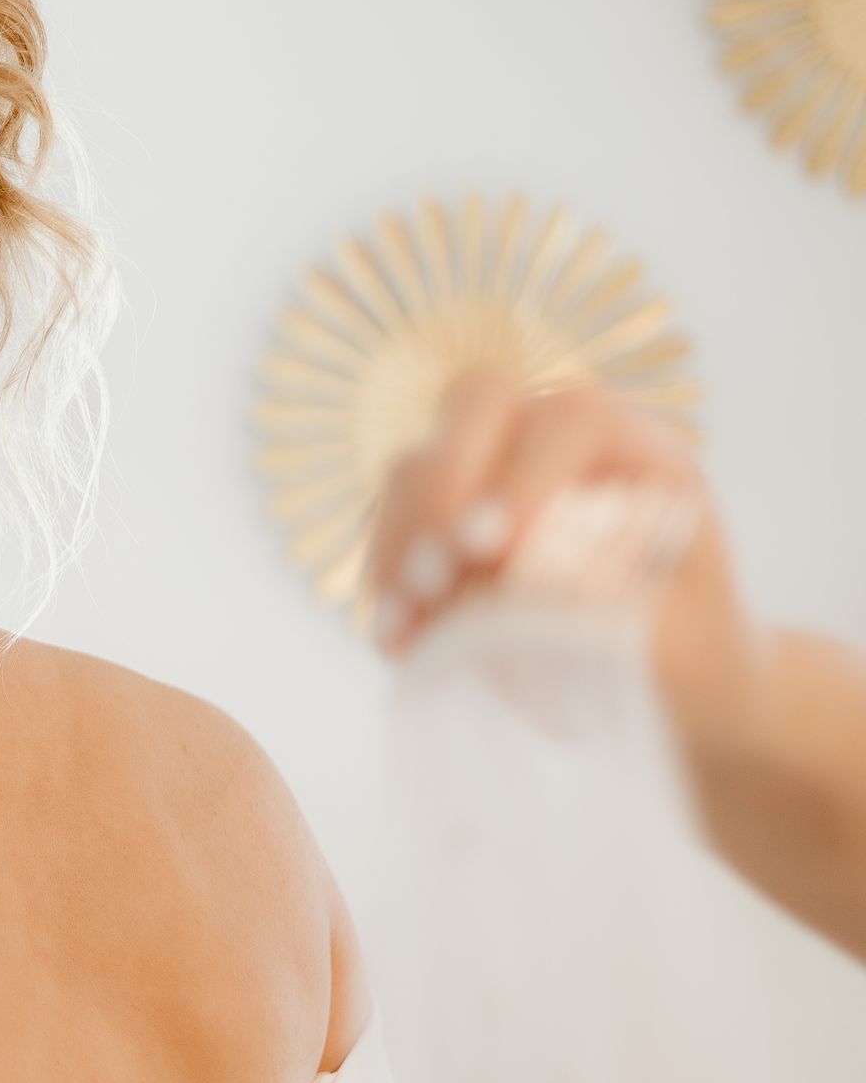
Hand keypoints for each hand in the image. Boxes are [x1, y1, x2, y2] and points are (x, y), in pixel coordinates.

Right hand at [367, 371, 758, 732]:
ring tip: (404, 626)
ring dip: (401, 541)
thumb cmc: (695, 652)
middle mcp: (559, 441)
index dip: (527, 477)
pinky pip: (394, 525)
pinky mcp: (448, 522)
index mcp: (637, 448)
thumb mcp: (685, 642)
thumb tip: (522, 592)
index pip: (572, 420)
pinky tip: (395, 637)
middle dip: (445, 486)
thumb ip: (614, 613)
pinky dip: (387, 578)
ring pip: (419, 465)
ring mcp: (494, 473)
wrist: (678, 679)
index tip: (495, 550)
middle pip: (478, 404)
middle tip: (434, 577)